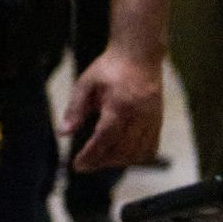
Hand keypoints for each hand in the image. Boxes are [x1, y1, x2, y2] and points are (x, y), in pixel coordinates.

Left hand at [61, 47, 163, 172]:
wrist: (139, 56)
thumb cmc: (109, 68)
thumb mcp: (85, 84)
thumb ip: (75, 109)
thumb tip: (63, 133)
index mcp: (119, 105)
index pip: (104, 138)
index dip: (91, 155)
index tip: (78, 165)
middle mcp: (139, 116)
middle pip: (122, 150)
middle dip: (102, 161)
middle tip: (85, 164)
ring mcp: (152, 120)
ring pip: (138, 153)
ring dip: (118, 161)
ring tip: (101, 160)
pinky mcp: (159, 121)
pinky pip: (151, 148)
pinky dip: (136, 156)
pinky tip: (122, 155)